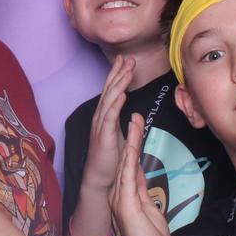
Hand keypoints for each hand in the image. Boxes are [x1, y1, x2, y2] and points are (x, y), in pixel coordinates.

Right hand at [83, 55, 133, 189]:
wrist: (100, 178)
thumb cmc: (111, 159)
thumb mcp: (122, 136)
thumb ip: (128, 124)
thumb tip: (136, 114)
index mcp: (105, 116)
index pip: (111, 91)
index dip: (117, 75)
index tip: (125, 61)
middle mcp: (100, 116)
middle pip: (109, 90)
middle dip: (118, 72)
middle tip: (127, 57)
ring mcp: (100, 125)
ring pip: (110, 99)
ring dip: (119, 82)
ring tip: (126, 69)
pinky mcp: (104, 135)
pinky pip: (109, 116)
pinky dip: (115, 103)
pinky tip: (122, 93)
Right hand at [109, 114, 169, 235]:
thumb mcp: (150, 211)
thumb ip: (144, 193)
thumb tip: (142, 179)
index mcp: (126, 197)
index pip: (131, 166)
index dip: (134, 146)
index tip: (137, 128)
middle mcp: (120, 195)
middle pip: (126, 160)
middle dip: (131, 137)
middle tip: (136, 116)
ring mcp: (121, 198)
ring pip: (126, 162)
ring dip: (131, 140)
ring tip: (135, 120)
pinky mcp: (125, 202)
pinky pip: (128, 174)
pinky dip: (130, 156)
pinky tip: (132, 141)